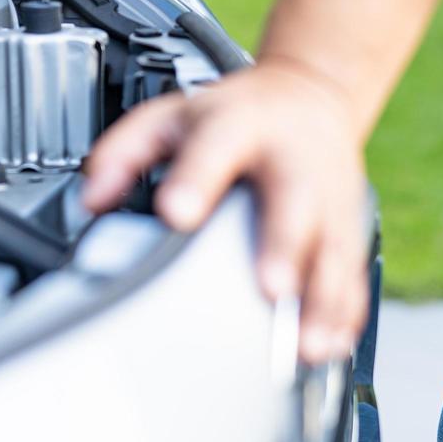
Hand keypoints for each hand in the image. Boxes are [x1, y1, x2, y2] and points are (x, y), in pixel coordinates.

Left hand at [81, 60, 369, 363]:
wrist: (309, 97)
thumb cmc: (232, 116)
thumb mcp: (171, 117)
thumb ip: (125, 152)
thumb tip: (91, 198)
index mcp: (239, 125)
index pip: (214, 148)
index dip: (195, 179)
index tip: (176, 213)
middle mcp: (291, 160)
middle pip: (292, 202)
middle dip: (282, 246)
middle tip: (268, 288)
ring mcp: (327, 195)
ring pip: (331, 247)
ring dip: (321, 299)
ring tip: (305, 343)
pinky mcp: (348, 227)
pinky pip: (351, 273)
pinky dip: (343, 312)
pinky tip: (329, 345)